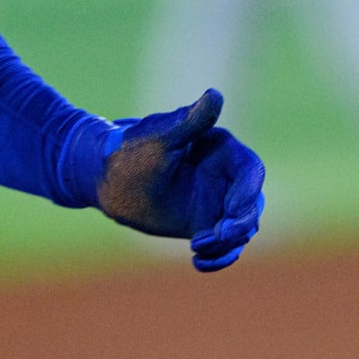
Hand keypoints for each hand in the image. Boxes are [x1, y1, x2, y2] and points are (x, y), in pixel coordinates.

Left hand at [96, 89, 265, 271]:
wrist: (106, 180)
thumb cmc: (131, 151)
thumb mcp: (160, 136)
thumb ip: (190, 122)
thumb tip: (215, 94)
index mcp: (218, 148)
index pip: (250, 171)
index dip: (247, 193)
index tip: (230, 213)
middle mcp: (223, 175)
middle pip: (252, 201)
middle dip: (242, 222)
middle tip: (219, 235)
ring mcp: (216, 200)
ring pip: (242, 226)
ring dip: (229, 242)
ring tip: (199, 247)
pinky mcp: (204, 222)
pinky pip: (224, 243)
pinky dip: (220, 256)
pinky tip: (200, 263)